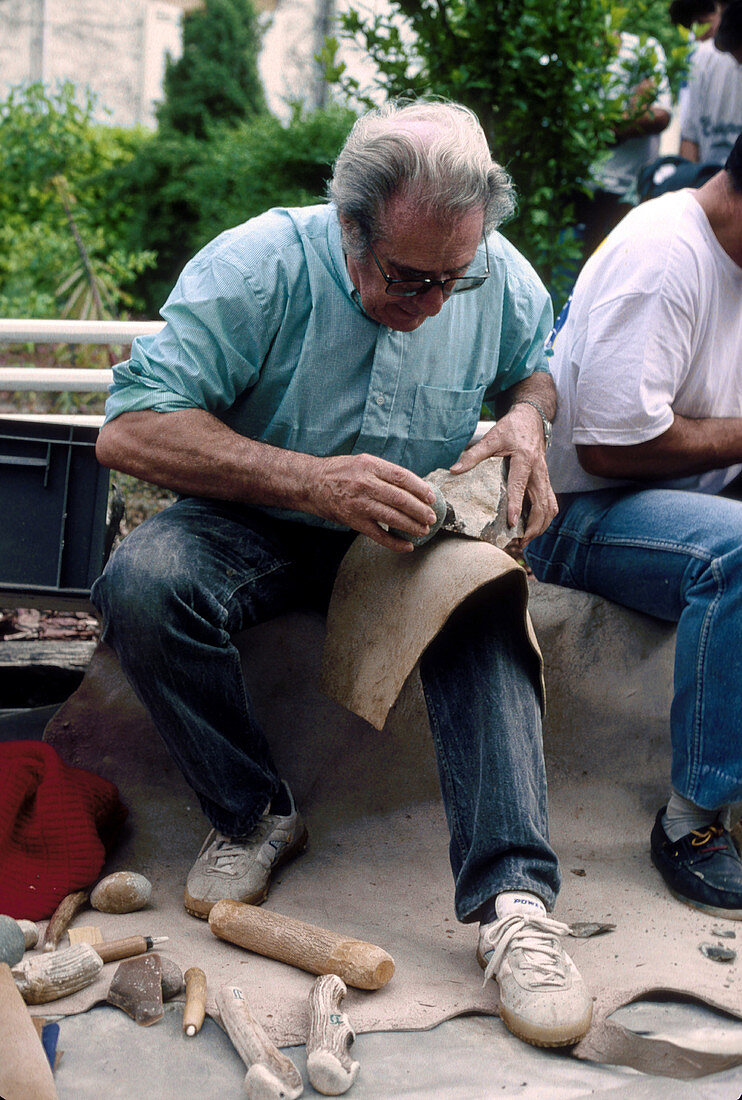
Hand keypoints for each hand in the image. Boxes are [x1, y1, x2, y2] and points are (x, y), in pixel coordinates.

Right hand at [312, 454, 438, 551]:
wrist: (311, 483)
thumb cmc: (339, 472)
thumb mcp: (363, 462)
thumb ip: (385, 472)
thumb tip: (414, 487)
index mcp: (370, 466)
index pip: (402, 477)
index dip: (420, 488)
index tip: (432, 497)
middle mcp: (365, 484)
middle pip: (401, 499)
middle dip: (421, 510)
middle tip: (431, 517)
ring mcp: (359, 504)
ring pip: (393, 517)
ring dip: (412, 526)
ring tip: (424, 530)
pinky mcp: (353, 521)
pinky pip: (379, 535)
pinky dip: (395, 542)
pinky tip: (407, 546)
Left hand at [449, 404, 556, 543]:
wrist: (531, 419)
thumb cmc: (511, 428)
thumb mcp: (491, 438)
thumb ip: (473, 455)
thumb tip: (455, 470)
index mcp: (524, 459)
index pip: (520, 486)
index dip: (516, 505)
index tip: (511, 522)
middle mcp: (538, 471)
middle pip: (542, 503)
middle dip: (534, 525)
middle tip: (520, 540)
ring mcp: (545, 477)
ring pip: (550, 506)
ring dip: (541, 525)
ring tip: (527, 539)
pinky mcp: (546, 481)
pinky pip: (550, 503)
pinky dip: (544, 518)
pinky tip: (533, 527)